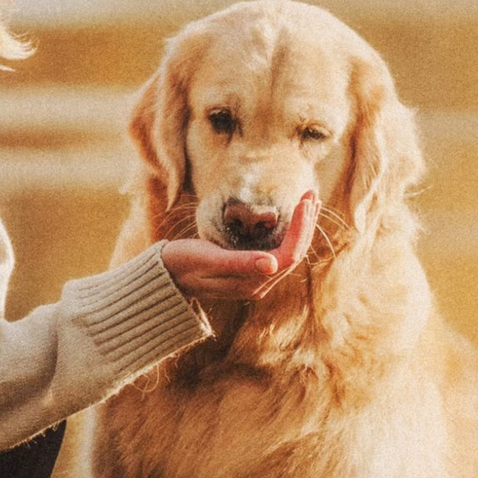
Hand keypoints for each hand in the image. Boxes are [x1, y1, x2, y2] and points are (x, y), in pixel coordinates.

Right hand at [159, 191, 319, 298]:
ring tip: (308, 200)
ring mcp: (255, 279)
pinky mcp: (251, 272)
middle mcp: (258, 284)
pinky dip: (289, 232)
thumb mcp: (210, 259)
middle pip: (294, 253)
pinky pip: (279, 251)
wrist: (166, 274)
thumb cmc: (183, 263)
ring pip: (288, 252)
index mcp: (252, 283)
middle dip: (305, 223)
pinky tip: (292, 217)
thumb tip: (273, 265)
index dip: (300, 227)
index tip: (304, 200)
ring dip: (300, 227)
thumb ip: (242, 263)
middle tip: (311, 193)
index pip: (289, 254)